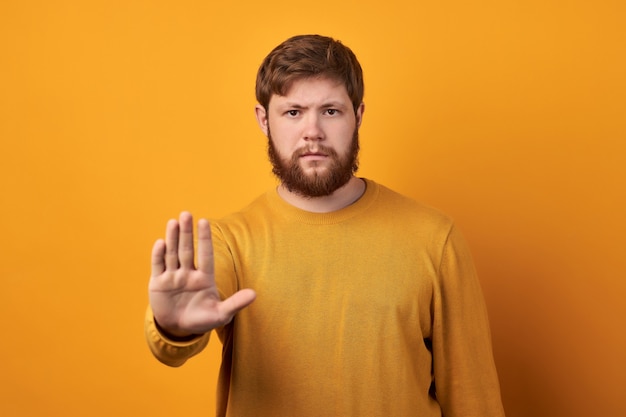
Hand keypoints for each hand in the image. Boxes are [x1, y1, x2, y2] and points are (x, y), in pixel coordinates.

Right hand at [149, 211, 255, 336]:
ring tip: (173, 222)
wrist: (179, 329)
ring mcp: (172, 277)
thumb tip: (254, 294)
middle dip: (187, 232)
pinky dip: (158, 255)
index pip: (206, 254)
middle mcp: (188, 273)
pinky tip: (161, 243)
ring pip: (172, 254)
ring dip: (172, 238)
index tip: (204, 221)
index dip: (204, 238)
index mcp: (204, 278)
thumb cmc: (202, 319)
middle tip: (186, 214)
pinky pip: (158, 266)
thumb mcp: (221, 314)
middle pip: (187, 249)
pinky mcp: (158, 283)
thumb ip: (235, 303)